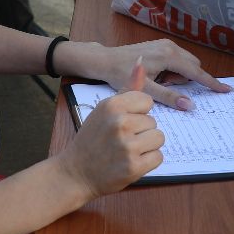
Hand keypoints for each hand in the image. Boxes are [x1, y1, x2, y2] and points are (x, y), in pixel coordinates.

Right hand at [56, 60, 164, 197]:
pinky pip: (158, 157)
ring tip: (127, 151)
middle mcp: (120, 123)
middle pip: (153, 122)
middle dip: (141, 132)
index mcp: (112, 105)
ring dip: (147, 147)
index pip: (147, 101)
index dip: (138, 114)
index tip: (124, 123)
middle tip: (121, 141)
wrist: (75, 173)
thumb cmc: (92, 139)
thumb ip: (127, 88)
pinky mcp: (134, 167)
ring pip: (158, 138)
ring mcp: (127, 146)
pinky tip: (130, 162)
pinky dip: (147, 162)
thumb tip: (142, 61)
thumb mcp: (105, 110)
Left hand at [64, 40, 230, 109]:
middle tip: (162, 86)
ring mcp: (166, 44)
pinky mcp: (161, 45)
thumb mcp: (145, 90)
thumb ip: (169, 97)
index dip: (212, 83)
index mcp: (169, 56)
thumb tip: (190, 105)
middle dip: (183, 81)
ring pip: (185, 64)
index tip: (227, 90)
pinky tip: (155, 75)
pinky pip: (177, 60)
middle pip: (192, 67)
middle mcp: (171, 46)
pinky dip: (172, 71)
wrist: (105, 60)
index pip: (197, 72)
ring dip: (177, 76)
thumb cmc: (122, 74)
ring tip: (156, 81)